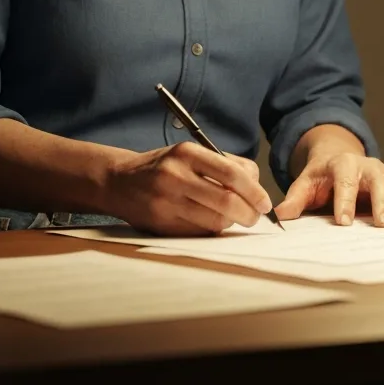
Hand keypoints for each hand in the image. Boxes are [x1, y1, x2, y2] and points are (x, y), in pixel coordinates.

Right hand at [106, 142, 273, 235]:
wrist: (120, 181)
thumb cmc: (163, 166)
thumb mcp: (189, 153)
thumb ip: (223, 164)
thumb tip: (256, 185)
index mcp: (187, 153)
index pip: (231, 173)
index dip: (254, 190)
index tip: (264, 202)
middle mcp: (176, 176)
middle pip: (226, 201)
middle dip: (249, 213)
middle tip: (256, 216)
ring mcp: (168, 201)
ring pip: (215, 220)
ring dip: (232, 223)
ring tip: (234, 218)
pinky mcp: (163, 223)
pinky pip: (200, 231)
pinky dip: (213, 229)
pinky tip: (211, 221)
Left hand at [275, 153, 383, 227]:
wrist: (339, 158)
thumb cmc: (322, 176)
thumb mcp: (306, 183)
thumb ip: (295, 198)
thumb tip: (279, 214)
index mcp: (344, 163)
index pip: (344, 180)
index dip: (344, 200)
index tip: (344, 222)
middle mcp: (369, 167)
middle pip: (379, 180)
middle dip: (381, 202)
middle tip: (383, 224)